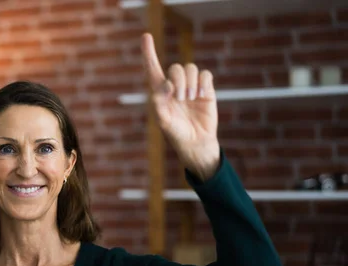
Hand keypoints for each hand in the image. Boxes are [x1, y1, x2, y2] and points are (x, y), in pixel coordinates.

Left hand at [141, 33, 219, 180]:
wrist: (196, 142)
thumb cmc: (176, 133)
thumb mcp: (163, 121)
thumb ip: (160, 102)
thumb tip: (167, 85)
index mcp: (160, 92)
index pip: (152, 68)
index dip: (148, 53)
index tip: (145, 36)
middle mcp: (174, 86)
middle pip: (176, 68)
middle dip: (178, 81)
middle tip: (181, 98)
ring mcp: (191, 87)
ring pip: (191, 68)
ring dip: (190, 83)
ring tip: (190, 99)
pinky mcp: (206, 89)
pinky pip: (205, 74)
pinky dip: (203, 82)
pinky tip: (202, 94)